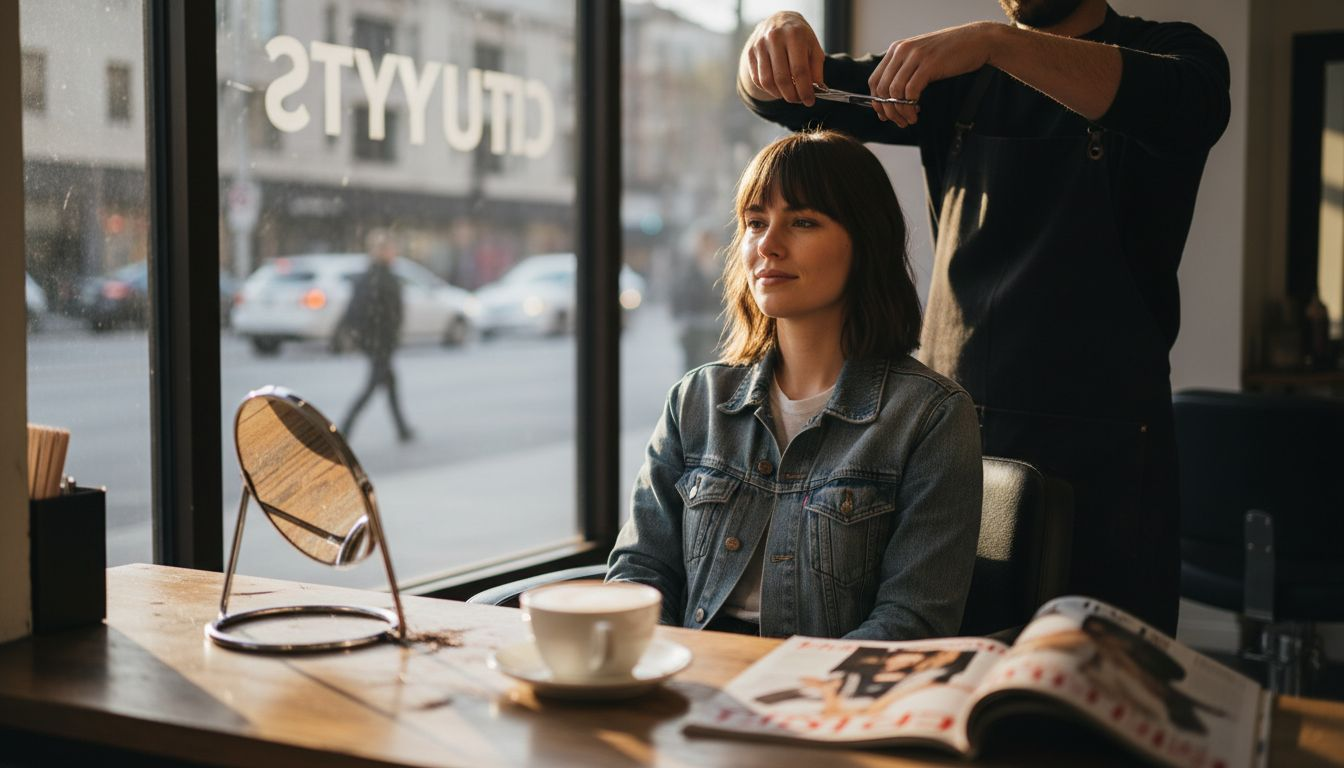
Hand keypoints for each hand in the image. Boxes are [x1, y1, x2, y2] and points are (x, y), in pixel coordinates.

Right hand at [742, 12, 824, 105]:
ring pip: (767, 81)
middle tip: (798, 100)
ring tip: (788, 95)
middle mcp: (775, 38)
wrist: (778, 21)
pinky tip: (777, 88)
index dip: (805, 90)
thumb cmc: (800, 37)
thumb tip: (816, 91)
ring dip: (779, 94)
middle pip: (782, 78)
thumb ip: (816, 70)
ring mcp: (760, 45)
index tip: (809, 101)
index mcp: (794, 35)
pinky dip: (768, 89)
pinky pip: (758, 79)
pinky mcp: (750, 53)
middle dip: (791, 95)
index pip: (799, 70)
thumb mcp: (814, 48)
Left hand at [868, 21, 1001, 125]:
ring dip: (900, 112)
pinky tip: (917, 113)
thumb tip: (891, 98)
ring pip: (895, 92)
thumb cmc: (951, 52)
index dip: (876, 102)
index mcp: (897, 49)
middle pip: (882, 88)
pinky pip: (911, 92)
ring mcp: (915, 57)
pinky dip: (910, 107)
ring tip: (910, 120)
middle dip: (888, 110)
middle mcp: (902, 51)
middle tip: (898, 122)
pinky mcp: (928, 65)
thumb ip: (905, 71)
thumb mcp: (921, 56)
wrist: (977, 40)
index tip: (884, 114)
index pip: (875, 80)